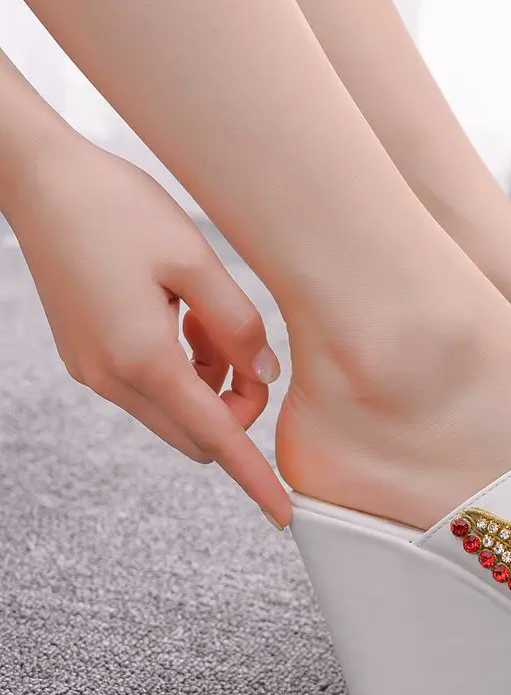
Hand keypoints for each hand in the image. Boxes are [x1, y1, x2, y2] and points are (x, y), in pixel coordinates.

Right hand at [6, 140, 290, 525]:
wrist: (41, 181)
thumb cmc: (118, 210)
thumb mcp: (196, 261)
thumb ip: (239, 326)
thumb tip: (264, 377)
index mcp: (143, 359)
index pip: (217, 438)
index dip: (255, 477)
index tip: (284, 513)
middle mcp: (113, 378)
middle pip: (198, 433)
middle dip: (235, 407)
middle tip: (242, 347)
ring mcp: (94, 372)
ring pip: (175, 410)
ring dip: (208, 383)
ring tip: (206, 316)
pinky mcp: (87, 357)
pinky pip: (149, 386)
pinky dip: (181, 369)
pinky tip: (181, 315)